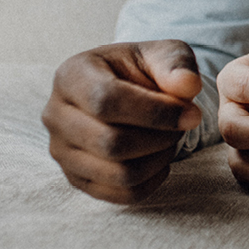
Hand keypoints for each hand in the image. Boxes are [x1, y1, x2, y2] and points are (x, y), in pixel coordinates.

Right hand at [42, 40, 201, 203]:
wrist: (131, 89)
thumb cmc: (146, 69)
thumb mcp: (165, 54)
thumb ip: (177, 64)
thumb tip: (187, 86)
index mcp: (72, 75)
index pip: (106, 101)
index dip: (155, 112)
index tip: (192, 113)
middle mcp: (56, 115)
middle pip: (110, 143)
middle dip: (160, 137)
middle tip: (184, 124)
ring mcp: (61, 151)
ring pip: (117, 173)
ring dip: (158, 159)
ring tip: (172, 137)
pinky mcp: (76, 178)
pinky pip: (120, 194)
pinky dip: (151, 180)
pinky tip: (162, 157)